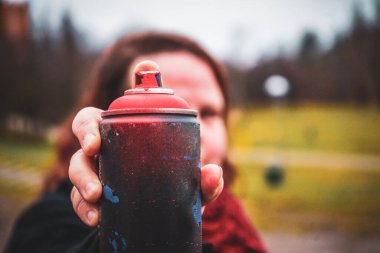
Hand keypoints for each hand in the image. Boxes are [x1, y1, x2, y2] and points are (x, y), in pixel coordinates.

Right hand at [69, 61, 223, 226]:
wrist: (162, 215)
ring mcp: (97, 173)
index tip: (95, 143)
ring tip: (97, 201)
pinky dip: (84, 209)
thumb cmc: (172, 185)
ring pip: (77, 173)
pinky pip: (78, 200)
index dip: (87, 127)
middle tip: (95, 178)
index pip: (95, 121)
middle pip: (81, 148)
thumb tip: (212, 172)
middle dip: (83, 162)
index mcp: (122, 135)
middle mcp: (105, 151)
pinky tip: (96, 219)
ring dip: (83, 187)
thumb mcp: (187, 183)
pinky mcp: (91, 197)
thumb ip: (202, 179)